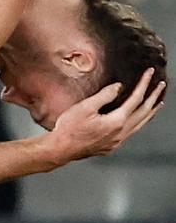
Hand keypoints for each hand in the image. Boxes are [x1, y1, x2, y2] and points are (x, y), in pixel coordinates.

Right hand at [45, 68, 164, 167]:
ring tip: (157, 104)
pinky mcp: (109, 147)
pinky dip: (139, 123)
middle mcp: (120, 133)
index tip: (149, 73)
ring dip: (149, 113)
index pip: (136, 99)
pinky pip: (130, 133)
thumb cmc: (69, 129)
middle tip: (161, 86)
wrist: (60, 149)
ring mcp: (115, 142)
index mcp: (116, 122)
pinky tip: (137, 120)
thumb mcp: (85, 107)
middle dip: (153, 97)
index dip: (144, 84)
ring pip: (139, 125)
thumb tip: (118, 87)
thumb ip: (105, 95)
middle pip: (143, 113)